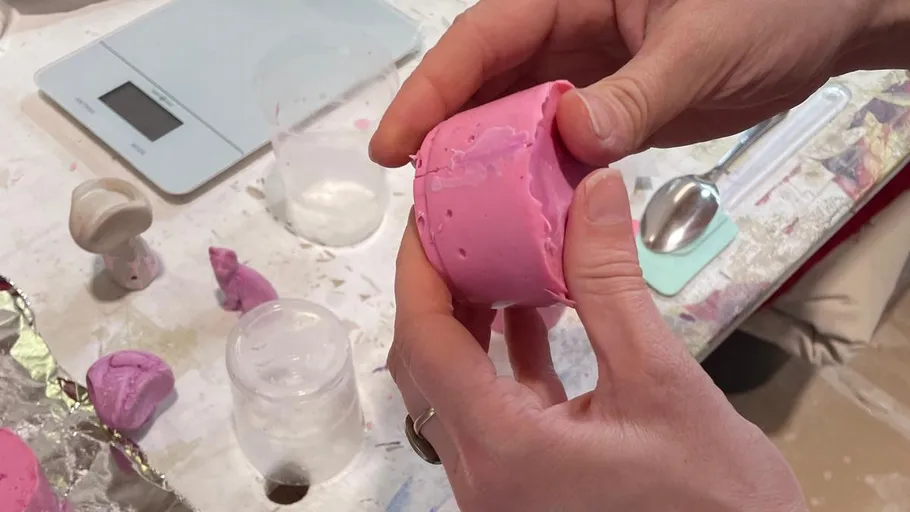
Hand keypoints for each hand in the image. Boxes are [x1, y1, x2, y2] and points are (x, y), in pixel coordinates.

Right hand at [371, 0, 906, 167]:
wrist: (824, 26)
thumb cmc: (774, 7)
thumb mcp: (703, 46)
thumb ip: (637, 93)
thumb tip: (570, 136)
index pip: (485, 37)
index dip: (432, 88)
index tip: (394, 144)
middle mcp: (565, 33)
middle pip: (483, 83)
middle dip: (445, 135)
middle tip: (420, 199)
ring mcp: (583, 74)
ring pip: (512, 118)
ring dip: (485, 164)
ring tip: (455, 218)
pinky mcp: (606, 109)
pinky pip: (553, 145)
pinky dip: (534, 178)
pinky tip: (519, 215)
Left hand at [389, 169, 806, 511]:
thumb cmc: (713, 493)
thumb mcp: (659, 378)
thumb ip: (612, 283)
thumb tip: (593, 190)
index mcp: (503, 450)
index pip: (426, 343)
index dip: (419, 271)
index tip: (429, 213)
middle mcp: (481, 476)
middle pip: (425, 365)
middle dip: (438, 290)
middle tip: (462, 226)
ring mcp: (498, 485)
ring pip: (453, 386)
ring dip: (470, 322)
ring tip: (498, 255)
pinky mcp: (524, 481)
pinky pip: (494, 406)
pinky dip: (505, 356)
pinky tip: (534, 309)